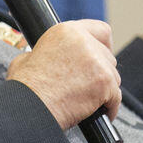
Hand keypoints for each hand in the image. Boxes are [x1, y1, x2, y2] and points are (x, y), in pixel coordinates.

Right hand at [5, 20, 120, 128]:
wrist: (30, 108)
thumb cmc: (26, 88)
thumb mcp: (28, 57)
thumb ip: (47, 51)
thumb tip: (49, 56)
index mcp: (67, 31)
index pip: (101, 30)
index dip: (104, 44)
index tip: (103, 54)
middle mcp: (85, 42)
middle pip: (108, 56)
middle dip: (101, 71)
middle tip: (89, 85)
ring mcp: (98, 62)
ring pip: (114, 76)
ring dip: (105, 89)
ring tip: (89, 100)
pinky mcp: (105, 82)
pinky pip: (116, 96)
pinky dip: (109, 106)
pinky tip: (100, 112)